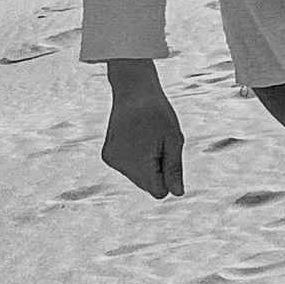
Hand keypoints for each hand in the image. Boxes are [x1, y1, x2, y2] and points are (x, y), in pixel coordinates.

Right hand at [103, 64, 185, 197]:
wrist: (133, 89)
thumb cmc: (158, 113)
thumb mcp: (174, 140)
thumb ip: (174, 169)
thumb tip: (177, 194)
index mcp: (138, 164)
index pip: (158, 192)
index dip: (168, 178)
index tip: (169, 156)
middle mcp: (120, 165)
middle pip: (147, 185)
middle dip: (157, 170)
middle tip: (159, 144)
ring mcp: (112, 160)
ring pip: (137, 177)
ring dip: (147, 164)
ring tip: (148, 138)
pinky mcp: (107, 155)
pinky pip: (128, 167)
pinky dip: (136, 158)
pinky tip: (138, 138)